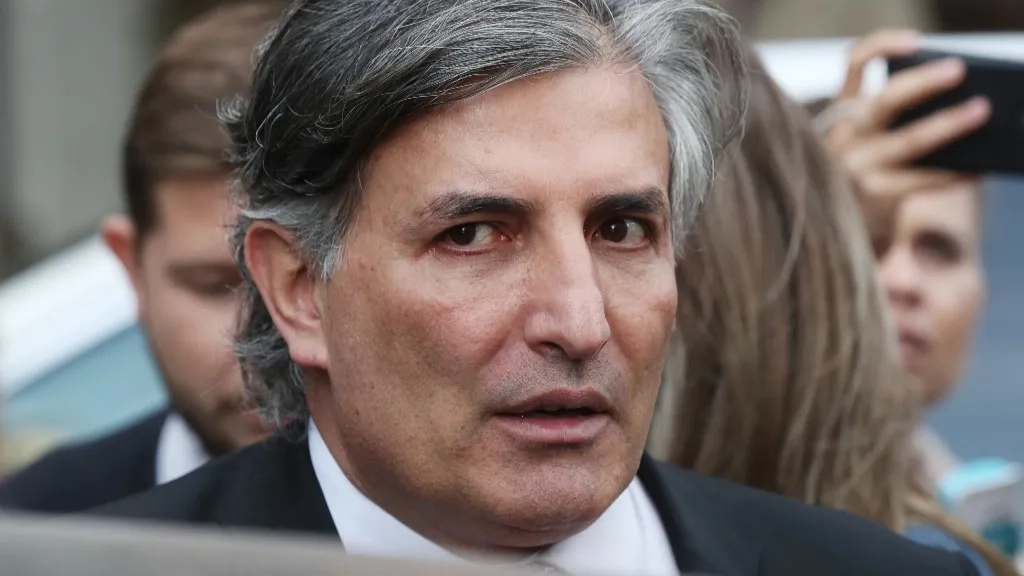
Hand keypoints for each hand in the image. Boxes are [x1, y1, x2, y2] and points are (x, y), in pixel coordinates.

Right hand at [823, 30, 989, 238]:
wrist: (838, 234)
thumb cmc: (863, 179)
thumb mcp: (864, 144)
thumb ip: (891, 122)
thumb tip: (955, 104)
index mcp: (838, 116)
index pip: (852, 66)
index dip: (882, 46)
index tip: (917, 42)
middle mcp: (840, 139)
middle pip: (882, 102)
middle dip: (922, 82)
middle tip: (958, 69)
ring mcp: (855, 169)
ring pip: (908, 140)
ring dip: (948, 123)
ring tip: (981, 110)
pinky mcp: (874, 197)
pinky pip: (922, 178)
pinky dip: (954, 171)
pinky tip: (978, 167)